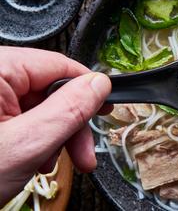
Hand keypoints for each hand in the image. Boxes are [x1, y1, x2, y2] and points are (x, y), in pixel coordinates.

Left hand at [0, 47, 111, 205]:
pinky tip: (34, 159)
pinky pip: (22, 118)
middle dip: (71, 124)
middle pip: (50, 89)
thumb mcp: (26, 144)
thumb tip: (98, 85)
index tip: (105, 108)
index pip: (58, 65)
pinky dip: (36, 140)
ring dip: (55, 137)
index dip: (87, 89)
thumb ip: (68, 110)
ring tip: (50, 163)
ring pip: (39, 107)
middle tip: (85, 153)